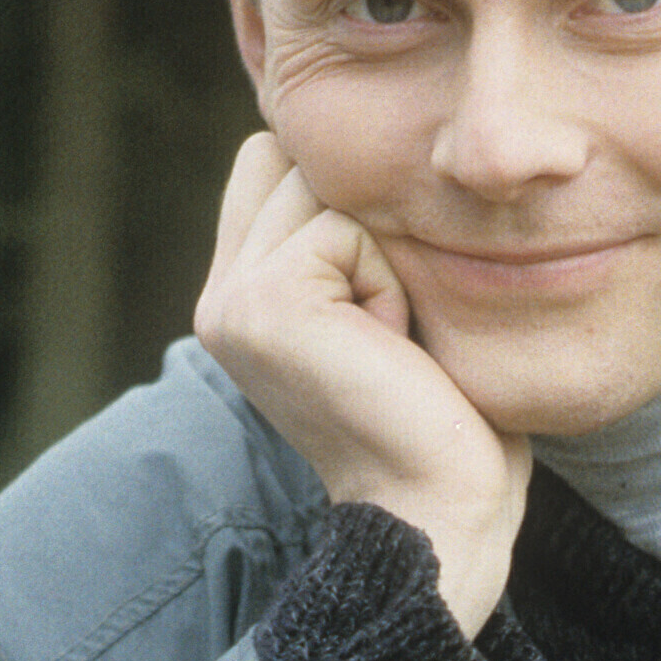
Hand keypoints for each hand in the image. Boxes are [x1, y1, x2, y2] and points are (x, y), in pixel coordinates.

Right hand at [196, 135, 529, 636]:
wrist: (436, 511)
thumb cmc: (440, 421)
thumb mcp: (384, 309)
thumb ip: (349, 238)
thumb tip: (371, 149)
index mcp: (239, 296)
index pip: (271, 162)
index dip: (343, 202)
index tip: (382, 302)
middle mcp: (220, 295)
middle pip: (297, 161)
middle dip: (367, 226)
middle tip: (389, 328)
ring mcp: (232, 299)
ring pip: (323, 188)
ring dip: (382, 256)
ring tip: (390, 338)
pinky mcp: (264, 300)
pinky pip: (345, 229)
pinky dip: (389, 282)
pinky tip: (390, 348)